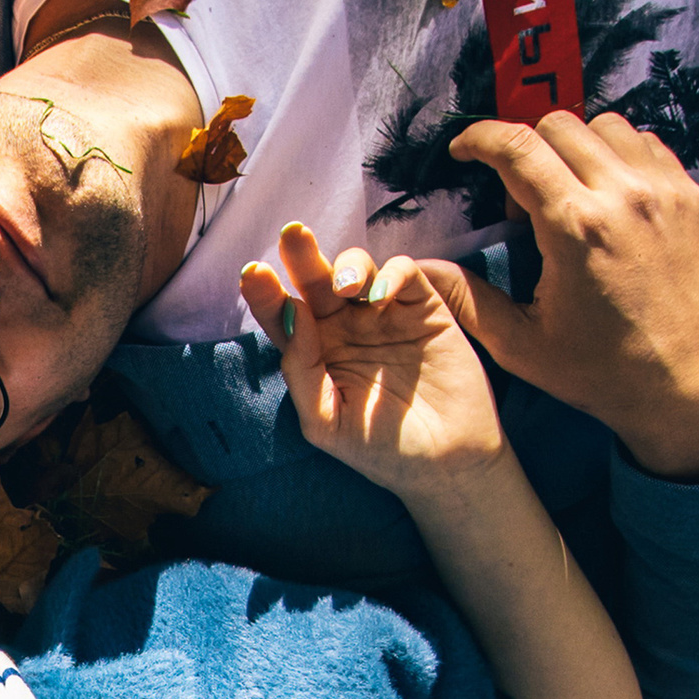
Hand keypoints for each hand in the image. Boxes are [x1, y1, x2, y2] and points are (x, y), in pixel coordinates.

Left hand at [244, 222, 507, 506]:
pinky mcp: (424, 309)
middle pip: (316, 282)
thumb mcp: (326, 422)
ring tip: (345, 286)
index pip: (285, 316)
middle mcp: (346, 329)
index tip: (252, 274)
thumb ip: (301, 372)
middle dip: (302, 256)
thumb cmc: (380, 449)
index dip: (267, 294)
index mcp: (315, 353)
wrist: (445, 464)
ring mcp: (385, 316)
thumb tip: (293, 316)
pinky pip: (404, 275)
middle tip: (292, 234)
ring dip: (347, 266)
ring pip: (358, 269)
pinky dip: (392, 274)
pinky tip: (382, 296)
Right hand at [419, 111, 698, 482]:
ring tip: (565, 196)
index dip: (479, 138)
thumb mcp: (522, 345)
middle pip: (557, 125)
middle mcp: (623, 196)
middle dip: (524, 148)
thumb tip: (421, 268)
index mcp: (575, 228)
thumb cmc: (606, 375)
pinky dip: (616, 154)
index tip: (463, 151)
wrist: (696, 389)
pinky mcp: (692, 197)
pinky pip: (646, 144)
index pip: (517, 146)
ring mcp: (664, 191)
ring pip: (604, 125)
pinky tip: (606, 198)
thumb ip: (467, 299)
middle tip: (519, 201)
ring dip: (572, 147)